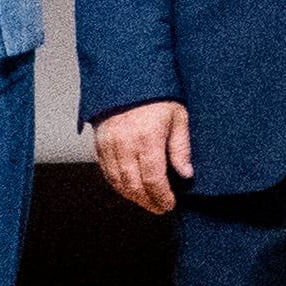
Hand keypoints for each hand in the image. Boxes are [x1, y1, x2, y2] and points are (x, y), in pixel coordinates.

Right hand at [90, 99, 193, 215]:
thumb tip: (186, 173)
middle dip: (148, 201)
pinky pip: (106, 171)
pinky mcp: (99, 143)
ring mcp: (109, 144)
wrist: (128, 77)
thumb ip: (181, 148)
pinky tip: (129, 188)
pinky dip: (117, 184)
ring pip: (117, 182)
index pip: (153, 179)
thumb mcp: (178, 117)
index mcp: (147, 138)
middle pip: (134, 185)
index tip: (169, 204)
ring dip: (132, 196)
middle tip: (159, 207)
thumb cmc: (156, 95)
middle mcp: (125, 144)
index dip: (161, 197)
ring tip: (146, 201)